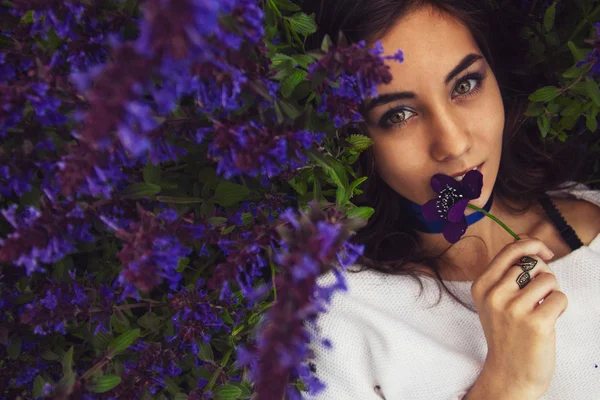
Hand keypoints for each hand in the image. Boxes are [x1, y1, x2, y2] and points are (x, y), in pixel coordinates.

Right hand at [470, 235, 567, 397]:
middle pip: (532, 262)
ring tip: (542, 308)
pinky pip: (559, 297)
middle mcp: (494, 294)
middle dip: (544, 272)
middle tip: (541, 292)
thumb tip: (527, 238)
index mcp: (481, 285)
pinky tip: (549, 319)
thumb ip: (508, 270)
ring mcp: (513, 309)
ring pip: (548, 279)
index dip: (532, 244)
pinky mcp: (535, 323)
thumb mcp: (496, 299)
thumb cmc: (507, 332)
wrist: (510, 372)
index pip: (510, 250)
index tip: (545, 252)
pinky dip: (560, 306)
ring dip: (552, 292)